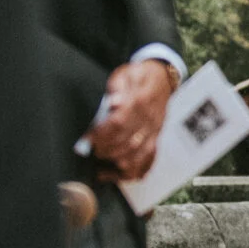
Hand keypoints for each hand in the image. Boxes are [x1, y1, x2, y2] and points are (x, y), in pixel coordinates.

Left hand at [87, 59, 174, 182]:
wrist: (162, 78)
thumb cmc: (138, 76)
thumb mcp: (125, 73)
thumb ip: (118, 87)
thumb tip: (114, 101)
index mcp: (139, 102)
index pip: (119, 124)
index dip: (100, 135)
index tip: (86, 140)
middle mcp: (149, 120)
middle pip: (127, 143)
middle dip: (106, 150)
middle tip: (91, 150)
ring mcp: (154, 131)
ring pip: (138, 156)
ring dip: (117, 162)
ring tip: (101, 162)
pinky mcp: (156, 139)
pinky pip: (148, 161)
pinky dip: (134, 171)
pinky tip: (118, 173)